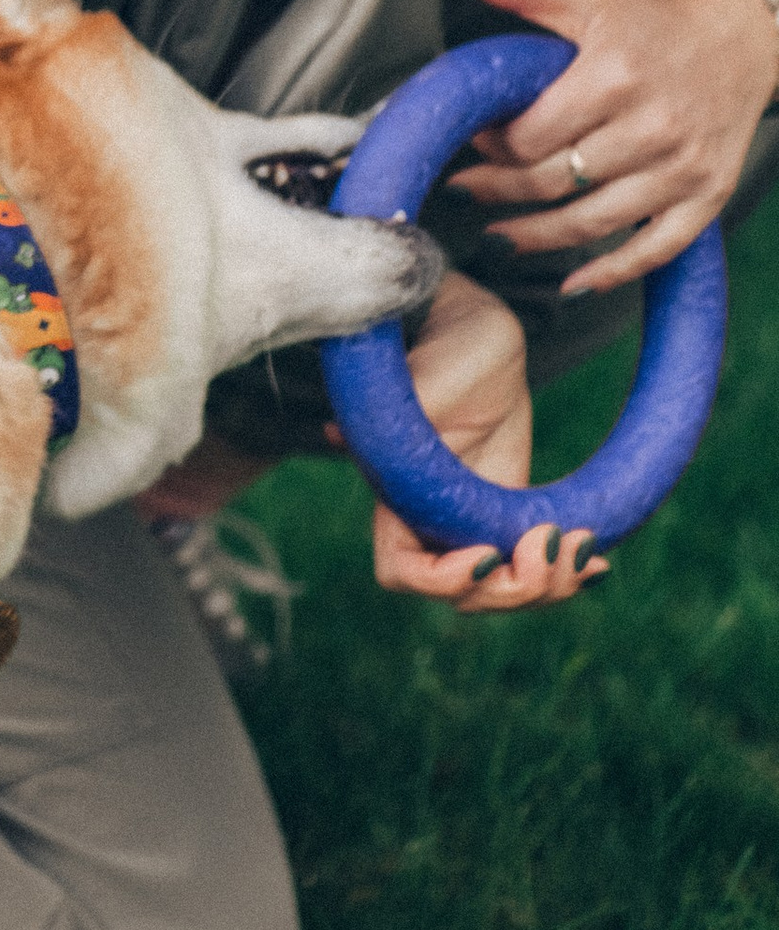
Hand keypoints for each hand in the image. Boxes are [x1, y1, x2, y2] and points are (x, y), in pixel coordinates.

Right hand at [365, 266, 605, 606]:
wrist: (477, 332)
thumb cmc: (444, 346)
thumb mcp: (422, 380)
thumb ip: (395, 415)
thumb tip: (333, 436)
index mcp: (400, 495)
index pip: (401, 572)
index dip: (442, 580)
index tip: (488, 553)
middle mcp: (432, 519)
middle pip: (464, 597)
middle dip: (513, 590)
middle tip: (555, 542)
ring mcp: (474, 519)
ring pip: (505, 590)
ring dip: (548, 586)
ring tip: (584, 549)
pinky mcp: (510, 509)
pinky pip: (535, 564)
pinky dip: (567, 574)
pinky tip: (596, 559)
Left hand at [445, 0, 778, 299]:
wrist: (742, 37)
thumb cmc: (655, 20)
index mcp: (614, 76)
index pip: (531, 135)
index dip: (493, 145)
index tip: (476, 141)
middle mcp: (652, 126)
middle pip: (555, 182)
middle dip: (501, 191)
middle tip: (471, 189)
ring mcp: (683, 167)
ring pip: (592, 223)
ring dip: (537, 238)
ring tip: (501, 234)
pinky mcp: (708, 195)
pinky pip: (656, 250)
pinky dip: (611, 273)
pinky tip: (573, 280)